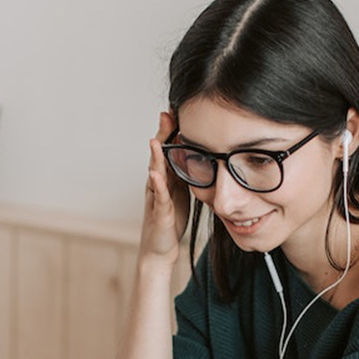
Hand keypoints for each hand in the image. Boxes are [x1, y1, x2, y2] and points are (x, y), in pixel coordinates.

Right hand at [140, 111, 190, 266]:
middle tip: (167, 112)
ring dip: (155, 156)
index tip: (179, 108)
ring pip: (155, 173)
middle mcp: (158, 184)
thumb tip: (203, 155)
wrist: (160, 249)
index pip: (170, 149)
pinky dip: (156, 185)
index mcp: (168, 178)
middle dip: (163, 134)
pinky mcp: (159, 213)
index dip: (173, 130)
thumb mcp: (183, 192)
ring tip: (155, 139)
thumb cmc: (171, 220)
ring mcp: (156, 198)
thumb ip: (189, 173)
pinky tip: (155, 173)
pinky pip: (157, 197)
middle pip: (160, 155)